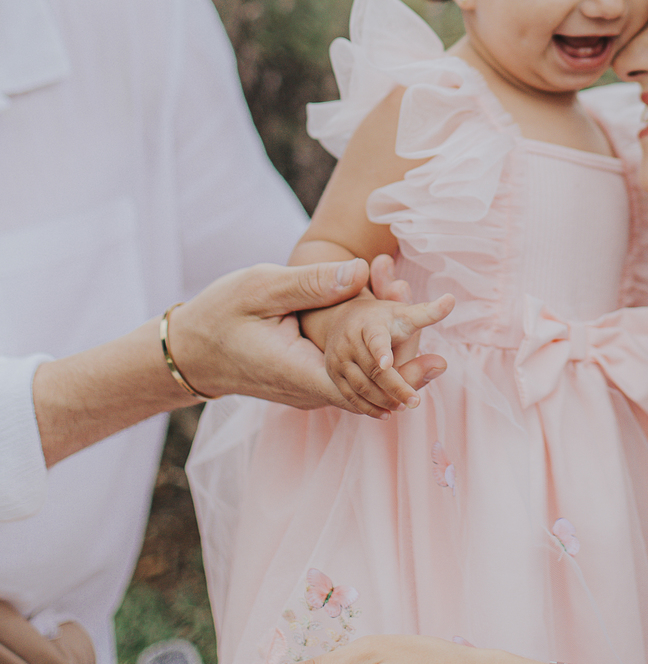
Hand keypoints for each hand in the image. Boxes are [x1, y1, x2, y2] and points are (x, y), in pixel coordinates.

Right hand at [166, 262, 445, 413]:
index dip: (401, 376)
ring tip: (423, 330)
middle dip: (407, 368)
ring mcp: (311, 390)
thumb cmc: (221, 315)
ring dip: (393, 363)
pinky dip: (373, 360)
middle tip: (441, 350)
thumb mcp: (262, 287)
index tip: (435, 357)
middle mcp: (310, 391)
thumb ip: (311, 283)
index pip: (362, 388)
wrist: (189, 350)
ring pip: (363, 387)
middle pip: (372, 391)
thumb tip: (360, 272)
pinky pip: (350, 378)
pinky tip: (390, 328)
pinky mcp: (311, 381)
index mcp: (300, 372)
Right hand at [313, 286, 454, 416]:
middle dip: (395, 387)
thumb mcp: (405, 313)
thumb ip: (429, 313)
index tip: (388, 364)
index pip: (375, 339)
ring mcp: (339, 359)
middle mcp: (349, 341)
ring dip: (382, 400)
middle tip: (415, 402)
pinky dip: (368, 407)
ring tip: (404, 407)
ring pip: (361, 386)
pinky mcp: (333, 374)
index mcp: (370, 324)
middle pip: (373, 370)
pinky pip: (350, 396)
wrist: (346, 319)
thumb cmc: (385, 319)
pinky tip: (387, 414)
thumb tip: (452, 300)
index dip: (381, 351)